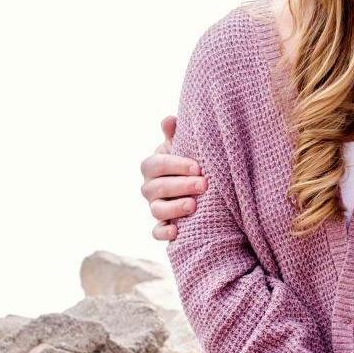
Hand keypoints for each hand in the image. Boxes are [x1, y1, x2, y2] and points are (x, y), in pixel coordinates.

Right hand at [141, 115, 207, 240]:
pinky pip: (156, 232)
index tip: (198, 167)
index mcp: (152, 166)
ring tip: (194, 205)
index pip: (157, 165)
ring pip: (156, 210)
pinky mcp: (162, 226)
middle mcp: (149, 188)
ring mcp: (154, 207)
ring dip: (174, 208)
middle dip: (181, 185)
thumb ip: (175, 135)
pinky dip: (163, 233)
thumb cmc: (189, 163)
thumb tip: (169, 120)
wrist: (197, 187)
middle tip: (204, 184)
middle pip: (158, 188)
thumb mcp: (183, 147)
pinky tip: (176, 232)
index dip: (176, 165)